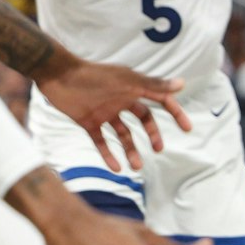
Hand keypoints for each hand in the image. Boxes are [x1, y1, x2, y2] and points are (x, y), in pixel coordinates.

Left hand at [36, 57, 190, 171]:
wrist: (58, 76)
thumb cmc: (94, 76)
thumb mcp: (127, 81)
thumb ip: (154, 86)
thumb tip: (182, 84)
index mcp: (134, 88)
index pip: (161, 101)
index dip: (175, 114)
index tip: (187, 129)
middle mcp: (121, 101)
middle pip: (143, 120)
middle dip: (152, 135)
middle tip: (158, 150)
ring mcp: (105, 112)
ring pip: (123, 134)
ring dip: (131, 150)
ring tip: (136, 167)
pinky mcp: (88, 122)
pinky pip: (101, 141)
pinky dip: (108, 155)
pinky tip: (116, 168)